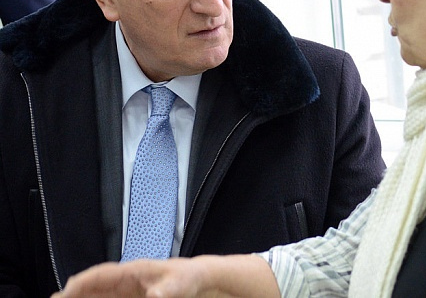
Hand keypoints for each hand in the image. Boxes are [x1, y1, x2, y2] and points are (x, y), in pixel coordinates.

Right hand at [51, 254, 278, 297]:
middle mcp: (135, 282)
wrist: (223, 282)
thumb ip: (176, 285)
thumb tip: (155, 296)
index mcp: (142, 270)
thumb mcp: (195, 278)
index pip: (104, 274)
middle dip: (76, 296)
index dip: (82, 283)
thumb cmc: (206, 275)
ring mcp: (139, 295)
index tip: (62, 293)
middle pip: (98, 289)